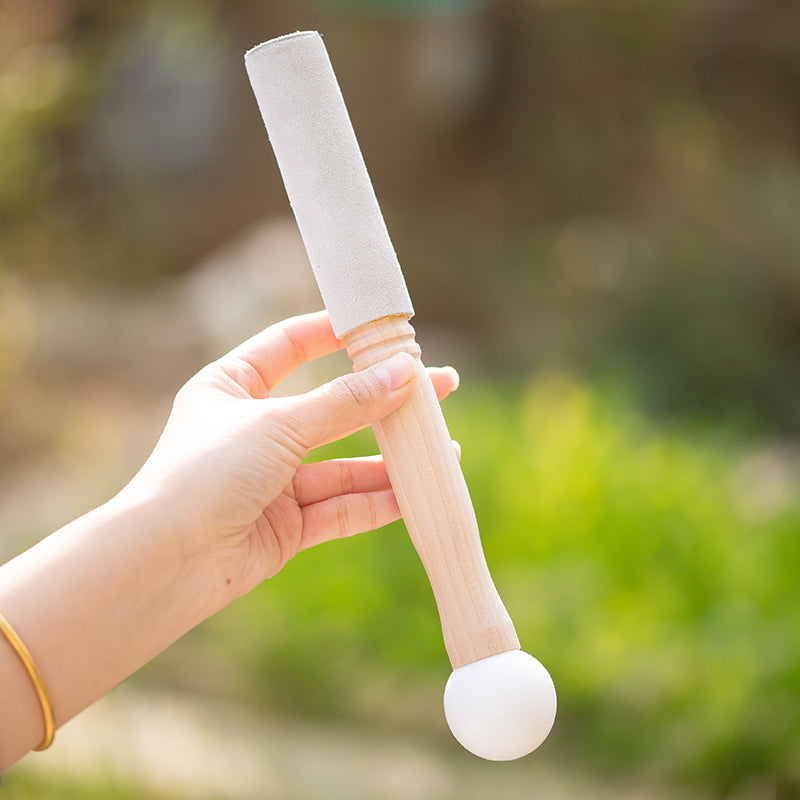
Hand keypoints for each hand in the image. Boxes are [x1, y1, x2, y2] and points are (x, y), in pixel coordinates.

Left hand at [126, 311, 457, 609]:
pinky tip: (415, 492)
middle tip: (439, 386)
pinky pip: (340, 507)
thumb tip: (404, 372)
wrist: (166, 563)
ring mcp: (272, 479)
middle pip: (333, 406)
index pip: (291, 345)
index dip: (337, 332)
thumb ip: (345, 403)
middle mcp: (254, 430)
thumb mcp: (279, 425)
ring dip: (391, 458)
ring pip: (343, 463)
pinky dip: (376, 501)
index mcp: (232, 387)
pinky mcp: (286, 525)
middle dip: (385, 399)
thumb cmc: (206, 474)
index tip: (384, 326)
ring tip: (444, 448)